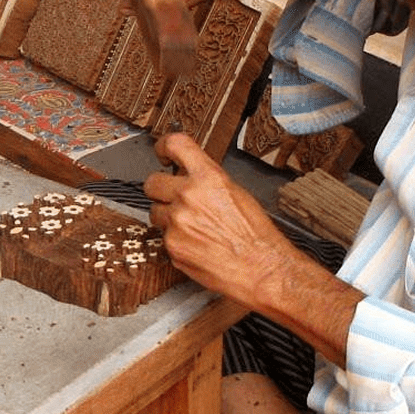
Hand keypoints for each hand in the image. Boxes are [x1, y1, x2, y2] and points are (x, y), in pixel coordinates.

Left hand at [143, 133, 292, 306]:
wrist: (261, 268)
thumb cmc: (256, 235)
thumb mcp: (237, 193)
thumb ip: (208, 181)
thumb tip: (190, 175)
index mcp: (209, 178)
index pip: (175, 145)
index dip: (164, 146)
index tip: (162, 152)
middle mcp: (189, 196)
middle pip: (152, 182)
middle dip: (161, 190)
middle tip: (173, 197)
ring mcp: (177, 222)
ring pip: (155, 212)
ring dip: (168, 217)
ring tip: (193, 227)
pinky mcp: (172, 246)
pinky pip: (163, 237)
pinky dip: (176, 240)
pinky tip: (197, 244)